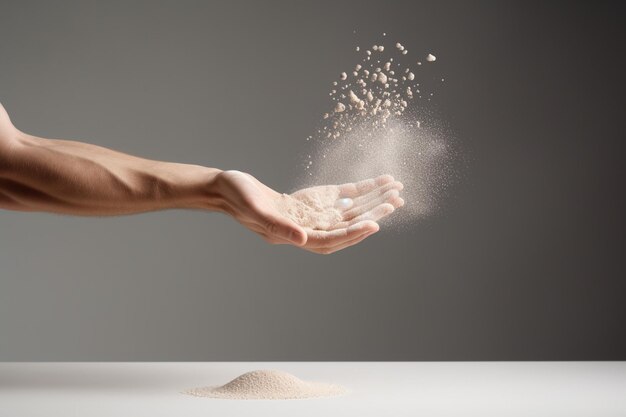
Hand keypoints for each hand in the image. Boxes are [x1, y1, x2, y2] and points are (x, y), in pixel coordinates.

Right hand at [213, 170, 403, 253]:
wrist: (228, 188)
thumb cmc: (237, 197)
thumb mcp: (254, 209)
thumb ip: (278, 225)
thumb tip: (303, 238)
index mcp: (295, 236)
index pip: (329, 240)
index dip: (352, 234)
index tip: (374, 225)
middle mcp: (309, 228)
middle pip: (346, 226)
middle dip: (372, 215)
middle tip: (395, 201)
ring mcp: (313, 215)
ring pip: (349, 212)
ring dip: (372, 202)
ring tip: (395, 190)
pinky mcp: (314, 200)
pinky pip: (342, 197)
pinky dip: (360, 190)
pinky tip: (377, 181)